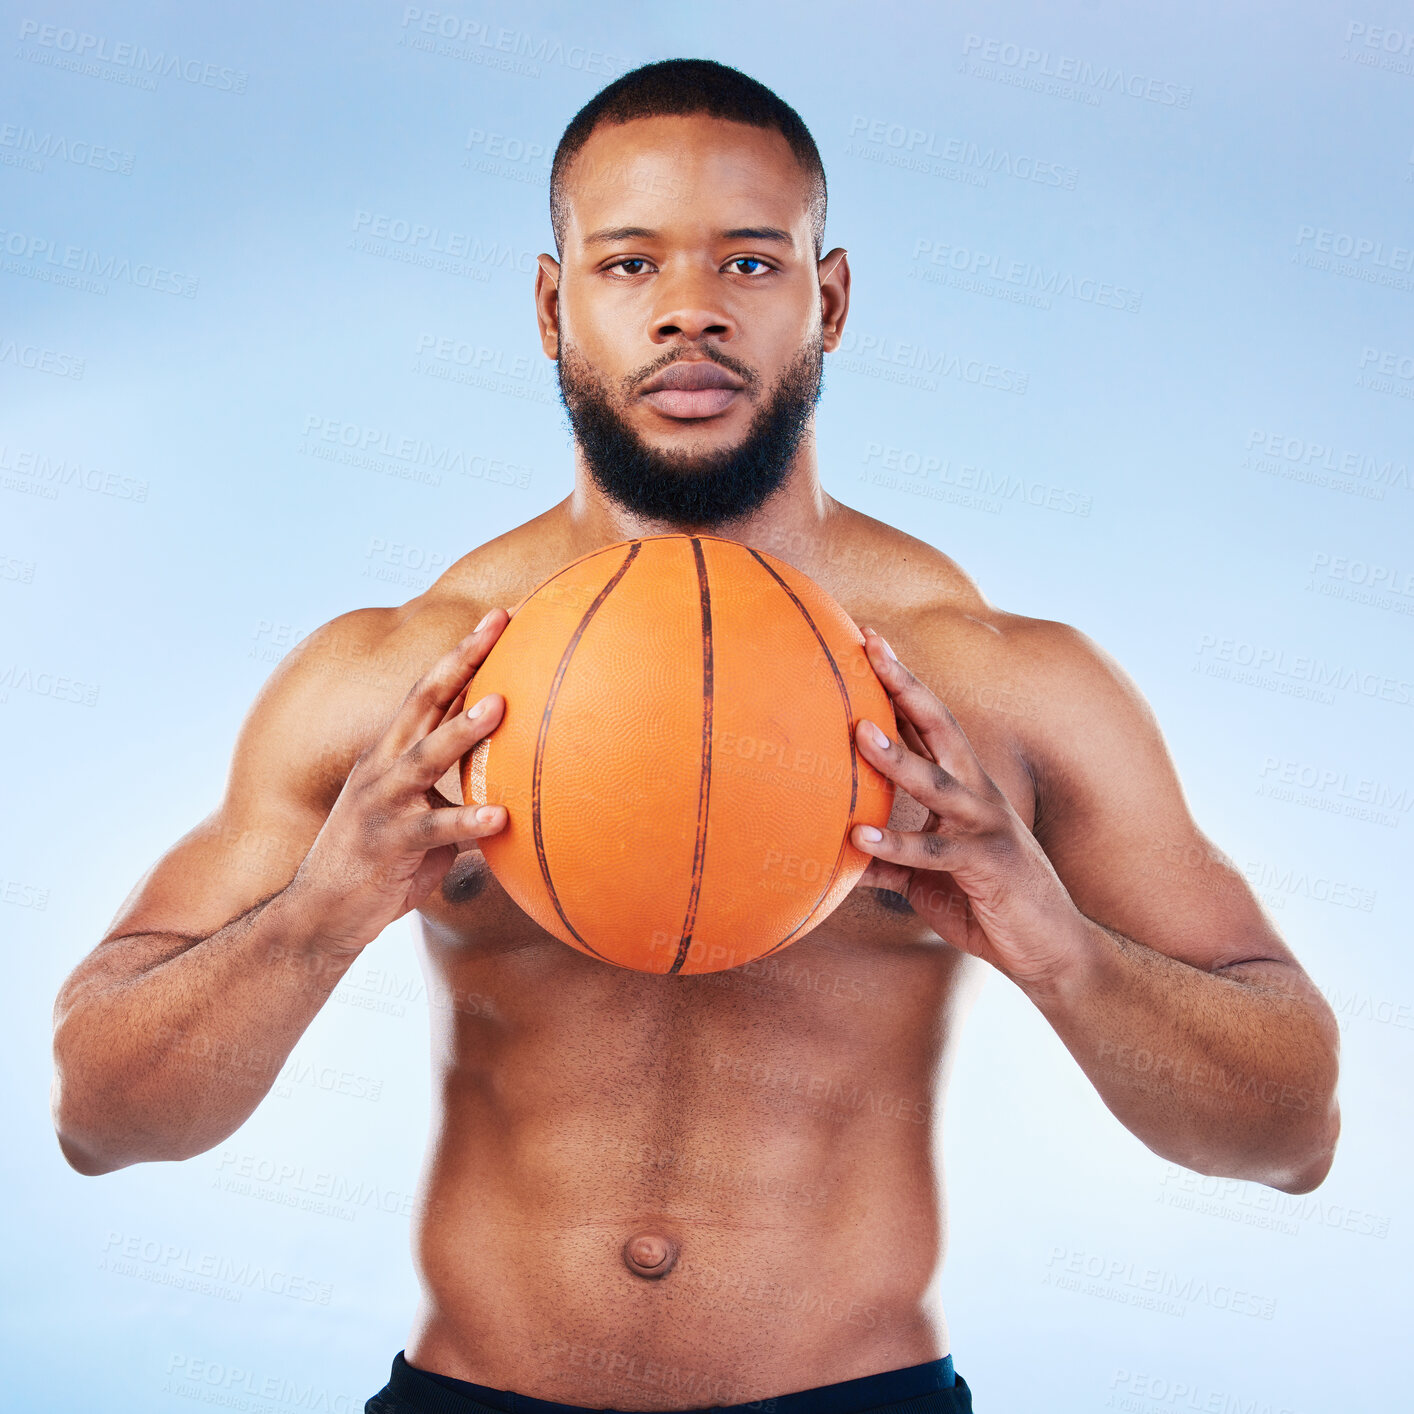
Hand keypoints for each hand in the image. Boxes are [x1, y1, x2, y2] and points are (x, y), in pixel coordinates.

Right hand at [290, 609, 510, 954]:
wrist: (321, 914)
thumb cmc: (381, 864)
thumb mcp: (419, 819)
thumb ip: (457, 798)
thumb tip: (513, 795)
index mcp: (390, 753)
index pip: (428, 691)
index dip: (461, 654)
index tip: (499, 618)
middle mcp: (383, 766)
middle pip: (423, 701)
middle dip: (461, 661)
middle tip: (498, 628)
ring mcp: (383, 802)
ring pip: (425, 756)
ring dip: (461, 729)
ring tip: (498, 706)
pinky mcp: (389, 844)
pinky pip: (434, 829)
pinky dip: (467, 821)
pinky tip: (501, 817)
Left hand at [849, 628, 1087, 990]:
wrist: (1050, 950)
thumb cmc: (987, 905)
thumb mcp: (926, 878)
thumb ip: (889, 860)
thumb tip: (840, 855)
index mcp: (964, 788)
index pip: (929, 724)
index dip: (900, 684)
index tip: (868, 641)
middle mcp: (977, 795)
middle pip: (940, 727)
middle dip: (905, 686)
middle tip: (870, 648)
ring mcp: (986, 826)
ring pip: (939, 782)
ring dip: (898, 759)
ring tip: (860, 734)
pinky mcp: (988, 865)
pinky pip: (936, 851)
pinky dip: (898, 843)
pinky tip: (860, 837)